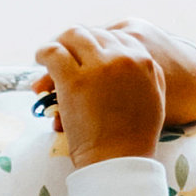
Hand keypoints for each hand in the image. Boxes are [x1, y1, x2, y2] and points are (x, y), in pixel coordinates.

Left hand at [33, 24, 168, 166]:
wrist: (119, 161)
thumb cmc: (135, 139)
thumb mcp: (155, 99)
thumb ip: (149, 75)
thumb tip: (137, 60)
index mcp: (143, 61)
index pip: (113, 37)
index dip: (96, 43)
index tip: (84, 53)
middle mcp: (122, 57)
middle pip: (92, 34)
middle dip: (76, 43)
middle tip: (64, 52)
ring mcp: (98, 66)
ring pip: (72, 36)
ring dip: (59, 42)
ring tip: (47, 53)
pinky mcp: (73, 79)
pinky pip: (53, 52)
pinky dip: (44, 52)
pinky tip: (40, 58)